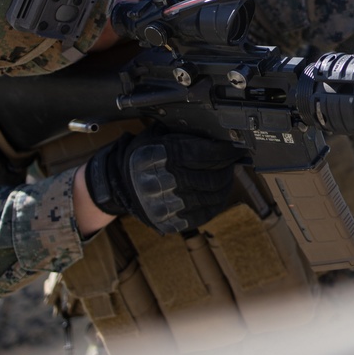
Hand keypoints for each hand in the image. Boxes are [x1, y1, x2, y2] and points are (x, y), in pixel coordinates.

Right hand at [85, 127, 244, 233]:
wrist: (120, 185)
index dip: (224, 151)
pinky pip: (205, 214)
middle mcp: (163, 183)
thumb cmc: (142, 157)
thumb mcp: (156, 136)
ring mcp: (167, 206)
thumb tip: (216, 131)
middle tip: (232, 161)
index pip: (203, 154)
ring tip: (226, 175)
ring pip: (211, 197)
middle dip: (227, 168)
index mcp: (159, 157)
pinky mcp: (171, 223)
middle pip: (211, 177)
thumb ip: (182, 134)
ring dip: (225, 185)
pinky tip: (219, 192)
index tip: (234, 148)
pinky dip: (217, 202)